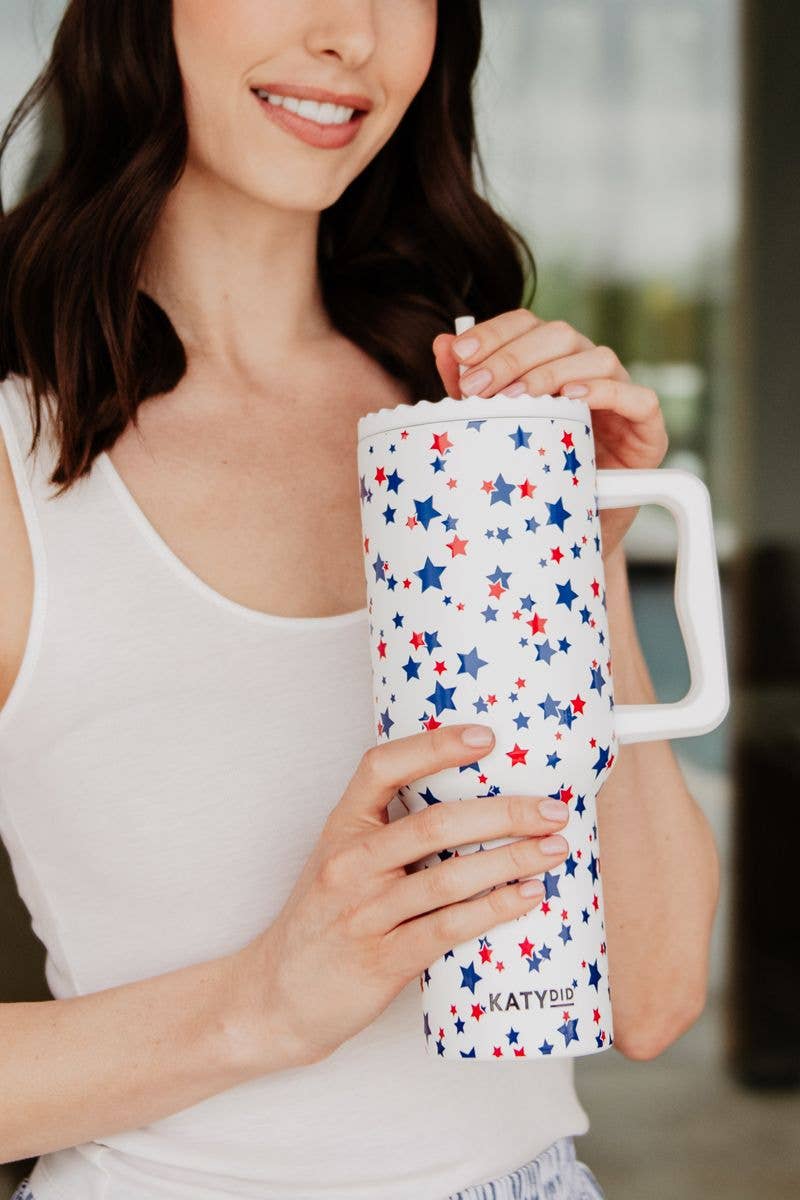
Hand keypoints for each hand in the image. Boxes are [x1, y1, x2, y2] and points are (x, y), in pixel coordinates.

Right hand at [235, 724, 569, 1067]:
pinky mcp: (380, 960)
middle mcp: (349, 863)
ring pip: (447, 878)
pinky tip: (528, 897)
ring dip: (510, 861)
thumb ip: (393, 832)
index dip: (435, 746)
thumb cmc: (325, 920)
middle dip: (503, 814)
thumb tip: (480, 803)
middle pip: (433, 824)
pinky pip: (446, 929)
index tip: (488, 736)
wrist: (276, 997)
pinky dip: (493, 910)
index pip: (381, 767)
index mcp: (342, 826)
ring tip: (555, 849)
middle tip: (554, 809)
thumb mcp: (343, 861)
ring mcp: (363, 913)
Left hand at [432, 309, 669, 558]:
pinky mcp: (647, 429)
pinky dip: (605, 392)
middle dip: (513, 356)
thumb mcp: (492, 429)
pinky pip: (639, 398)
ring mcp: (621, 396)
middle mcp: (588, 369)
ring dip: (551, 373)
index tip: (459, 353)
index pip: (527, 325)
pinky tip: (571, 399)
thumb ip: (469, 389)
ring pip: (598, 358)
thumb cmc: (531, 475)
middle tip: (476, 387)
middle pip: (560, 334)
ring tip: (514, 398)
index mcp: (552, 361)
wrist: (565, 535)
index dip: (495, 332)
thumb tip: (442, 345)